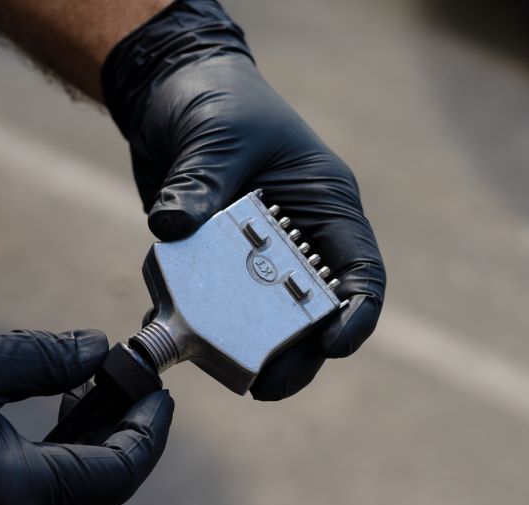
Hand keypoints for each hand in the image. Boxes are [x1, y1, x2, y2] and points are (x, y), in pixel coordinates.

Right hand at [0, 330, 173, 504]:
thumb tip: (96, 350)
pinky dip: (55, 466)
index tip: (157, 386)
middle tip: (131, 383)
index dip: (148, 425)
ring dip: (89, 449)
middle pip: (100, 492)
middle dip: (123, 434)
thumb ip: (49, 356)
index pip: (119, 470)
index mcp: (22, 502)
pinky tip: (55, 420)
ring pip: (69, 502)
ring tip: (94, 391)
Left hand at [104, 0, 384, 400]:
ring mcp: (254, 255)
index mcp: (324, 204)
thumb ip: (200, 180)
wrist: (169, 95)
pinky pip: (212, 306)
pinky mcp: (212, 263)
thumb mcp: (215, 134)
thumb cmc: (216, 101)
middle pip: (312, 313)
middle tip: (264, 385)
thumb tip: (171, 225)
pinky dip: (195, 326)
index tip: (333, 345)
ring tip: (216, 367)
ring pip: (265, 321)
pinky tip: (171, 334)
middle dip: (295, 355)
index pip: (359, 271)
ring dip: (245, 349)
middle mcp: (297, 238)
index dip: (356, 315)